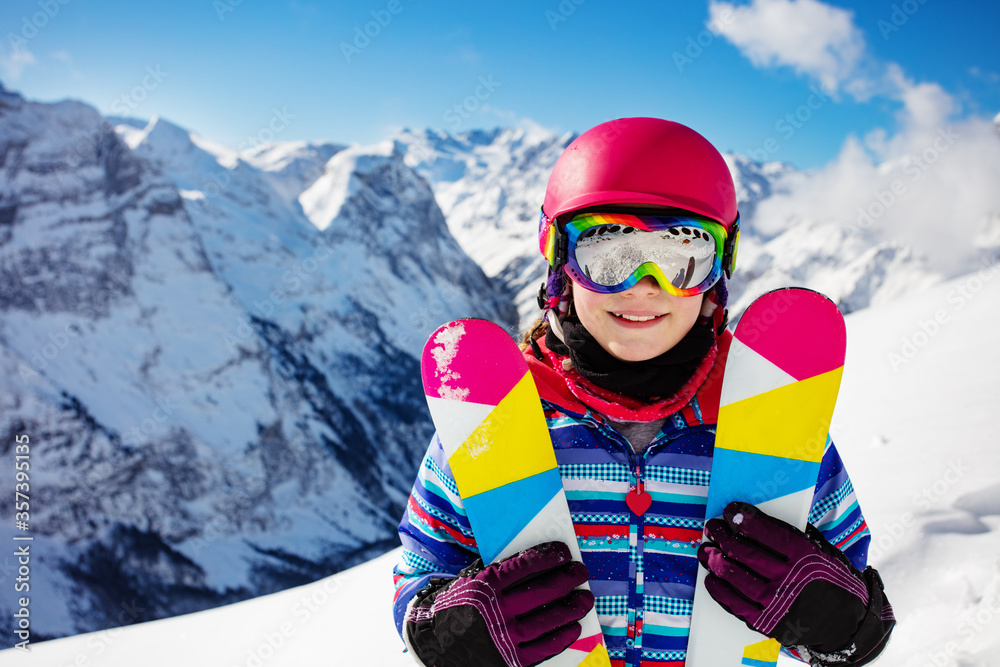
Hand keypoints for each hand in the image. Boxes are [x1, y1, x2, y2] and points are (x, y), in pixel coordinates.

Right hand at [405, 541, 593, 666]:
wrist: (434, 643)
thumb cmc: (458, 606)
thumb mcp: (472, 581)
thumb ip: (500, 573)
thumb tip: (537, 561)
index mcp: (486, 585)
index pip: (526, 566)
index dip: (549, 557)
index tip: (563, 552)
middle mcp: (497, 610)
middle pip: (543, 592)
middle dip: (567, 579)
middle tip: (580, 573)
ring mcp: (504, 638)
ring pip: (548, 621)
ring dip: (571, 608)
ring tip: (584, 599)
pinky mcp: (510, 662)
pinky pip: (544, 648)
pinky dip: (562, 637)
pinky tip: (572, 627)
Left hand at [698, 502, 893, 664]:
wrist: (849, 624)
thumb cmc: (832, 581)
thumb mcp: (821, 551)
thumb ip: (793, 536)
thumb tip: (757, 519)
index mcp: (805, 556)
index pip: (767, 532)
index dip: (745, 519)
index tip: (731, 510)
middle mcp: (790, 579)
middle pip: (745, 553)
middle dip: (724, 537)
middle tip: (713, 528)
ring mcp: (778, 603)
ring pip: (736, 577)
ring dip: (716, 561)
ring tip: (706, 550)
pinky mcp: (769, 623)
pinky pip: (736, 604)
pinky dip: (720, 590)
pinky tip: (712, 578)